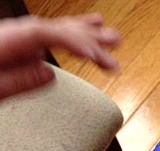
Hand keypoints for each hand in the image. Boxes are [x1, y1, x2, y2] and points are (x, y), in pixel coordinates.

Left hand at [0, 13, 119, 98]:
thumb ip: (19, 81)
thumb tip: (49, 73)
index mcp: (7, 42)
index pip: (47, 34)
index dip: (76, 42)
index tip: (98, 56)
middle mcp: (13, 35)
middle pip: (56, 28)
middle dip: (88, 36)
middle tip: (116, 46)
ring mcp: (15, 39)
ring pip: (54, 29)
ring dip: (84, 32)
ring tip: (110, 34)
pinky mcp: (16, 47)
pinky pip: (47, 35)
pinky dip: (68, 34)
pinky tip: (81, 33)